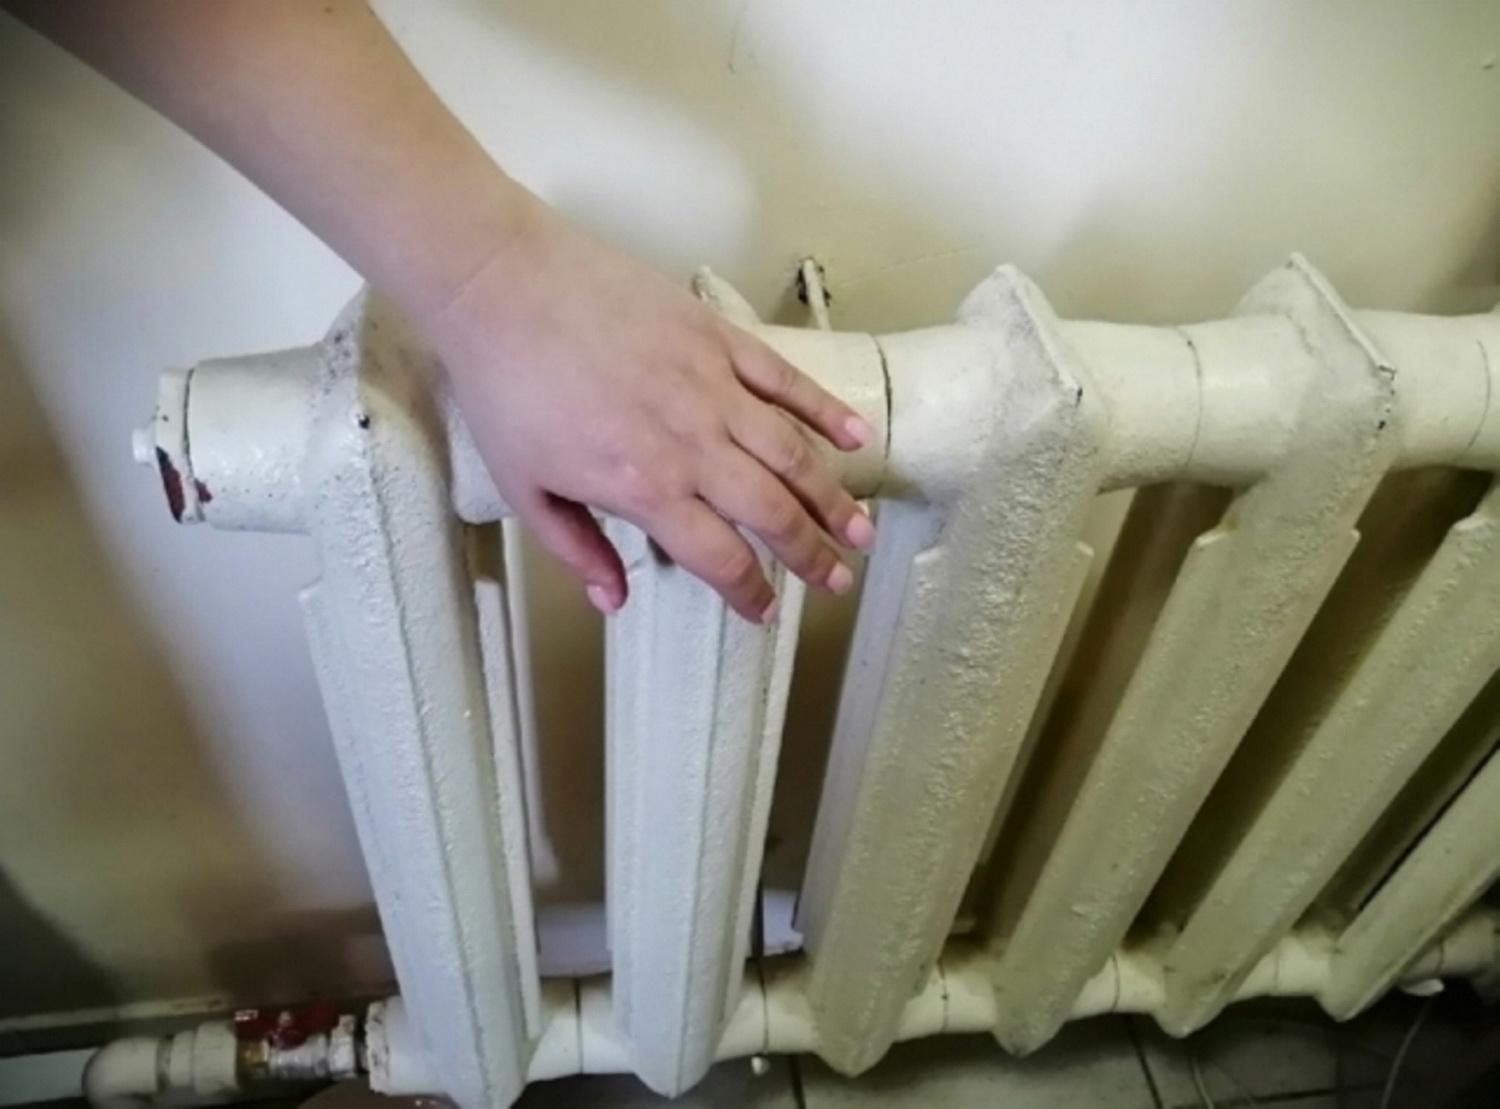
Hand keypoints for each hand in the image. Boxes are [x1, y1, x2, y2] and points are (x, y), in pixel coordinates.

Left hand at [431, 195, 875, 622]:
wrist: (503, 285)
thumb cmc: (506, 389)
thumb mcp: (524, 488)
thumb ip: (575, 548)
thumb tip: (613, 600)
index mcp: (647, 488)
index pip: (720, 557)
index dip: (750, 593)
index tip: (767, 613)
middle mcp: (694, 444)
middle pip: (772, 512)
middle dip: (811, 554)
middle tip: (838, 581)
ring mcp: (714, 387)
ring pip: (792, 454)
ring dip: (833, 497)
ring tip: (861, 531)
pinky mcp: (718, 337)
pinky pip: (785, 380)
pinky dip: (824, 410)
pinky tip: (856, 437)